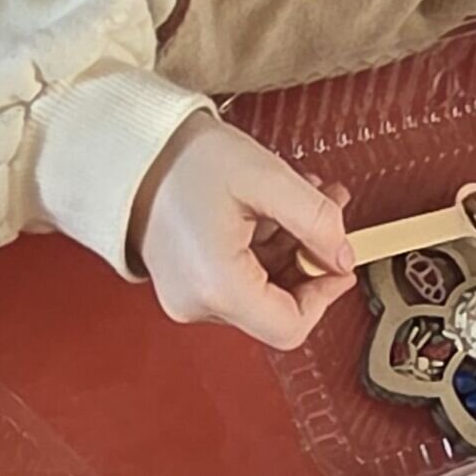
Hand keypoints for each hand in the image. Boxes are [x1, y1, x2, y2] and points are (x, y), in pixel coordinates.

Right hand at [131, 113, 354, 349]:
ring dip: (291, 248)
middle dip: (309, 259)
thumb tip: (343, 256)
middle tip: (327, 212)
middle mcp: (198, 303)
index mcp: (217, 286)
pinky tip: (272, 211)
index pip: (291, 327)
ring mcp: (189, 297)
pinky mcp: (187, 285)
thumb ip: (317, 220)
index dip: (324, 295)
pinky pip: (240, 279)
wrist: (131, 148)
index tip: (337, 260)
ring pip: (262, 292)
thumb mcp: (266, 178)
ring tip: (302, 200)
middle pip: (278, 308)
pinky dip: (264, 249)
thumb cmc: (184, 159)